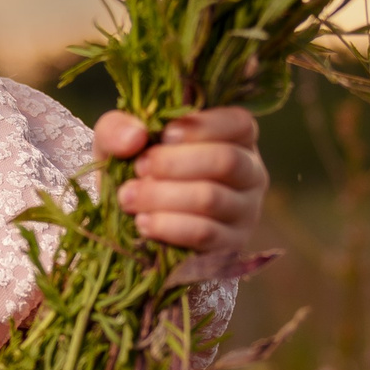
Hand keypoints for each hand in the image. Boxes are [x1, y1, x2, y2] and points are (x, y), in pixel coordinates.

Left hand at [95, 107, 267, 252]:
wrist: (128, 219)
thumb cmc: (136, 167)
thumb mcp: (120, 139)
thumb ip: (118, 127)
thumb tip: (135, 136)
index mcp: (236, 137)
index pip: (239, 124)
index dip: (202, 127)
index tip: (164, 135)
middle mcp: (250, 172)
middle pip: (226, 161)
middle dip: (175, 164)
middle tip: (139, 168)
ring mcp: (245, 211)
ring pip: (211, 199)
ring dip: (163, 197)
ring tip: (129, 197)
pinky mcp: (231, 244)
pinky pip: (204, 234)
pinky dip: (169, 227)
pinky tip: (143, 222)